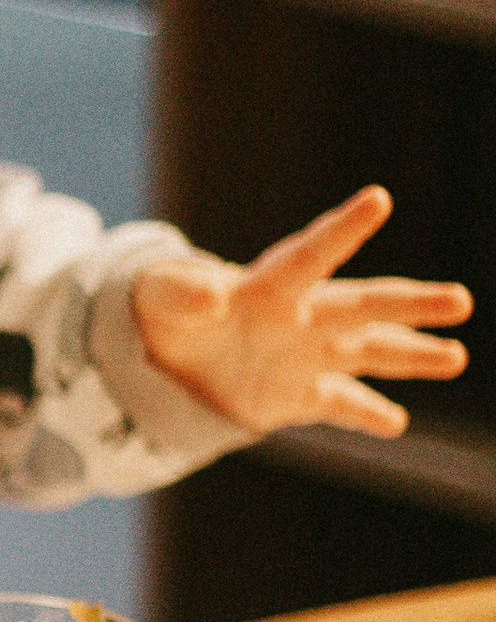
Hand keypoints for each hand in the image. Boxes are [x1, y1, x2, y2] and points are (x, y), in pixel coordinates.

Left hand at [129, 185, 469, 436]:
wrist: (161, 353)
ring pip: (368, 352)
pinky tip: (396, 424)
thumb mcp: (160, 297)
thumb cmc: (163, 309)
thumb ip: (184, 291)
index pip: (310, 255)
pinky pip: (339, 404)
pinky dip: (366, 414)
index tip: (377, 198)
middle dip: (409, 304)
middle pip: (361, 306)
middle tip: (460, 299)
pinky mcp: (295, 395)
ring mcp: (303, 356)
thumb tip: (210, 293)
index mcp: (268, 286)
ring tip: (457, 356)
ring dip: (412, 354)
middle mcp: (299, 317)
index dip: (341, 229)